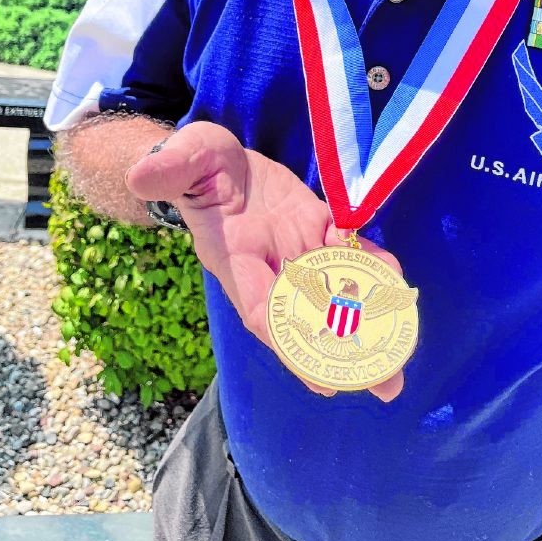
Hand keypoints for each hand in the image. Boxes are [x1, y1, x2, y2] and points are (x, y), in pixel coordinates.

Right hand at [124, 121, 404, 400]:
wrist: (214, 157)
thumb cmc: (194, 163)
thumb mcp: (181, 160)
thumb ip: (168, 170)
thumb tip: (141, 175)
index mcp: (236, 261)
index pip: (266, 312)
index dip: (294, 345)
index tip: (324, 379)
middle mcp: (271, 267)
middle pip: (312, 318)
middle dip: (346, 353)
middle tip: (386, 384)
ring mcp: (297, 249)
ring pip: (336, 293)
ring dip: (368, 321)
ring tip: (400, 353)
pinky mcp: (317, 226)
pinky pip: (349, 252)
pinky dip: (373, 265)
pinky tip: (396, 278)